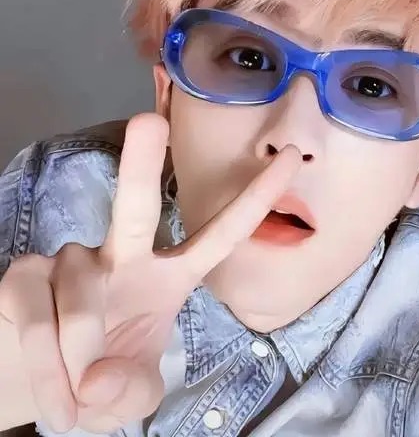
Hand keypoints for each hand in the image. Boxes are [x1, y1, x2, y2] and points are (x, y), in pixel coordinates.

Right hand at [0, 113, 301, 432]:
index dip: (254, 198)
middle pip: (136, 207)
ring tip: (76, 394)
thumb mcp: (131, 396)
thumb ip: (131, 393)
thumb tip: (100, 377)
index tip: (291, 157)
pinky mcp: (26, 275)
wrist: (40, 385)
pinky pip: (34, 309)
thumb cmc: (100, 379)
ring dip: (77, 349)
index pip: (220, 234)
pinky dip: (42, 356)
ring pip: (79, 289)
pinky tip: (51, 381)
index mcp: (169, 277)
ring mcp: (73, 260)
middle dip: (141, 162)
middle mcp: (124, 257)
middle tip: (148, 122)